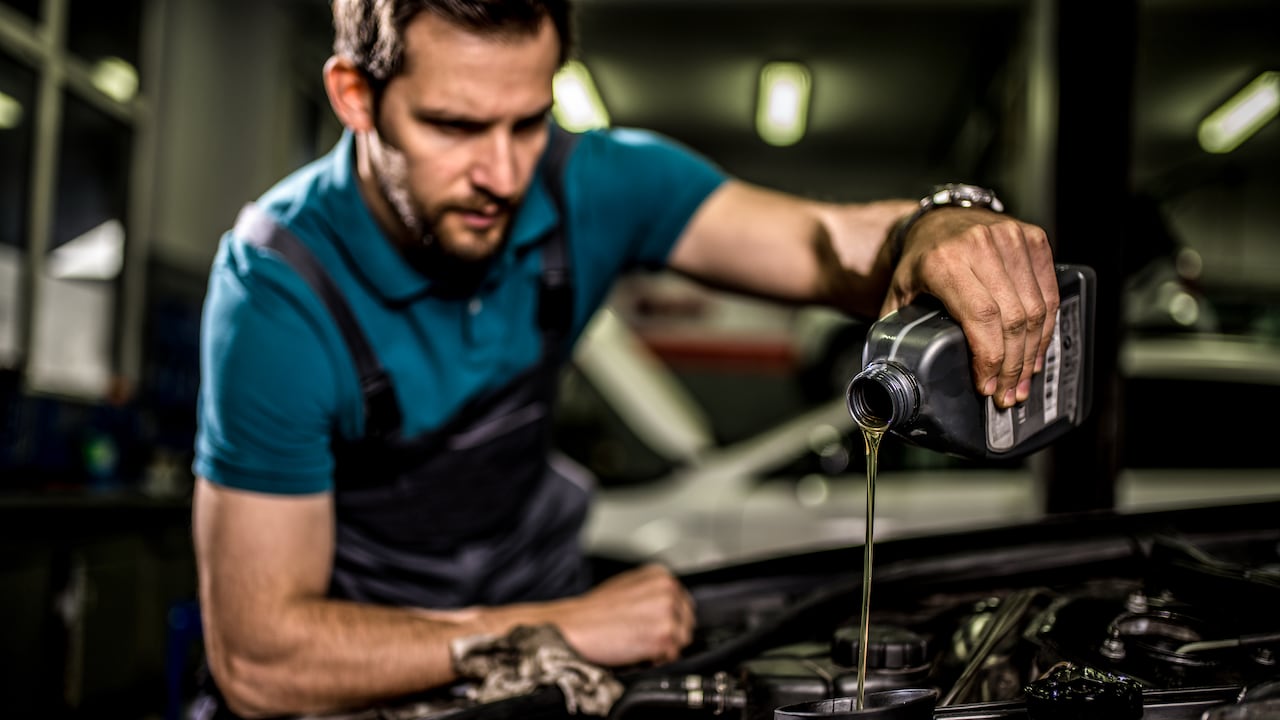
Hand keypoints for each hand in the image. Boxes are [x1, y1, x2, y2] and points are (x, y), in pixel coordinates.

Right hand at [556, 563, 694, 666]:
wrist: (574, 627)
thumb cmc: (594, 611)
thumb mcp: (626, 586)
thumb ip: (651, 592)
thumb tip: (668, 606)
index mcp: (659, 575)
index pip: (682, 602)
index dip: (669, 619)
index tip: (655, 626)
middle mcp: (668, 589)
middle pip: (686, 621)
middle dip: (670, 633)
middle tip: (644, 637)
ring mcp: (668, 612)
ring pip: (682, 639)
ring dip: (665, 648)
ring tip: (638, 644)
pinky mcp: (665, 635)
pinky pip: (673, 656)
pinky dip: (658, 660)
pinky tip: (638, 652)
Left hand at [880, 206, 1058, 408]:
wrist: (938, 219)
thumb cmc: (918, 261)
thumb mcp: (898, 292)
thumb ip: (895, 330)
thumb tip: (889, 375)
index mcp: (944, 261)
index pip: (981, 316)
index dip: (989, 357)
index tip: (986, 386)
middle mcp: (980, 246)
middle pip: (1012, 318)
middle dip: (1012, 365)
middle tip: (1007, 394)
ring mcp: (1010, 238)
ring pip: (1035, 308)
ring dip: (1032, 352)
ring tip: (1022, 380)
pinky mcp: (1032, 238)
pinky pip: (1049, 292)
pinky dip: (1046, 327)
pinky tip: (1036, 351)